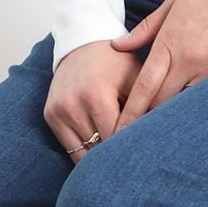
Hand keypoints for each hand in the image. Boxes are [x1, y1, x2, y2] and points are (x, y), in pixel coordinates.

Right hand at [45, 41, 143, 161]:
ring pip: (82, 153)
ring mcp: (57, 111)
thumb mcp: (137, 78)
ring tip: (117, 159)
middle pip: (99, 148)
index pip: (115, 138)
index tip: (142, 156)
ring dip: (100, 157)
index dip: (130, 149)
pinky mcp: (50, 115)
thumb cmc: (116, 62)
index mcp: (96, 95)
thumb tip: (157, 138)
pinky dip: (85, 151)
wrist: (83, 44)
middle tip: (132, 163)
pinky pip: (70, 148)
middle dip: (116, 155)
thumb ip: (146, 107)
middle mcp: (72, 105)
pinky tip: (100, 151)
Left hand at [108, 0, 207, 129]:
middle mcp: (190, 61)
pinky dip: (196, 102)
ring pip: (186, 102)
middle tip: (135, 130)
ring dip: (173, 112)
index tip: (120, 129)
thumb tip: (118, 45)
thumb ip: (145, 30)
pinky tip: (189, 110)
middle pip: (163, 102)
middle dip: (149, 116)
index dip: (132, 111)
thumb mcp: (172, 2)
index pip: (145, 86)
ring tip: (161, 127)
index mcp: (170, 44)